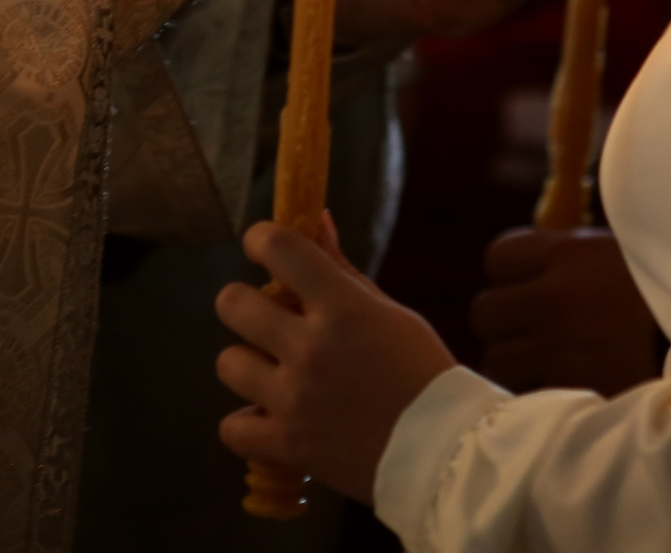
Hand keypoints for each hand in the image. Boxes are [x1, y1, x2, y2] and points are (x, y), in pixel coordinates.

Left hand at [215, 216, 455, 503]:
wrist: (442, 449)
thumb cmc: (422, 371)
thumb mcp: (389, 312)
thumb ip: (344, 271)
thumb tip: (316, 221)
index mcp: (342, 307)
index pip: (279, 248)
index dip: (261, 239)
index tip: (263, 247)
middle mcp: (310, 348)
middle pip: (232, 304)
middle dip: (243, 303)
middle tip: (264, 317)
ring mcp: (293, 399)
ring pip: (228, 363)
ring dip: (248, 364)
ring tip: (273, 373)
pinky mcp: (286, 445)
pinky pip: (231, 428)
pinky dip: (248, 424)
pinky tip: (270, 417)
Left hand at [472, 227, 661, 394]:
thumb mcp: (629, 251)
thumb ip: (582, 254)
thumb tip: (547, 257)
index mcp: (570, 253)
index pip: (498, 256)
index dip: (511, 274)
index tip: (531, 285)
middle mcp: (553, 297)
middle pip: (485, 311)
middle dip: (508, 322)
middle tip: (538, 331)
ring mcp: (557, 349)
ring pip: (497, 360)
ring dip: (518, 364)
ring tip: (552, 366)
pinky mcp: (568, 393)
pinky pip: (524, 397)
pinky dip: (537, 397)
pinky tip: (565, 391)